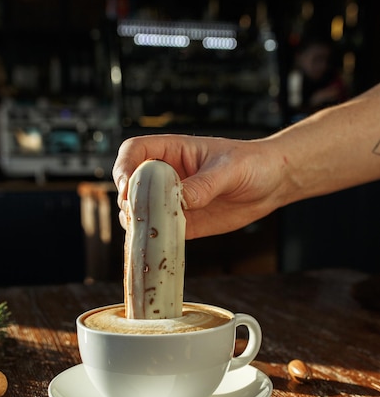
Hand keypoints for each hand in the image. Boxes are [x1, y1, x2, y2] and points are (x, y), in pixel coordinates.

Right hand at [112, 134, 282, 238]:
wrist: (271, 184)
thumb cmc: (252, 164)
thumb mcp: (230, 169)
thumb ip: (205, 184)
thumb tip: (181, 200)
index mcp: (173, 151)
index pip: (135, 151)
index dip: (125, 166)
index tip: (127, 185)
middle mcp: (168, 176)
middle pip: (130, 183)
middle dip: (127, 199)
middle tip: (135, 213)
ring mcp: (173, 201)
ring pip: (140, 210)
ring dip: (137, 222)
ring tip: (145, 230)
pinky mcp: (184, 223)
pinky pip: (161, 231)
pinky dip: (153, 239)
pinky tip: (155, 245)